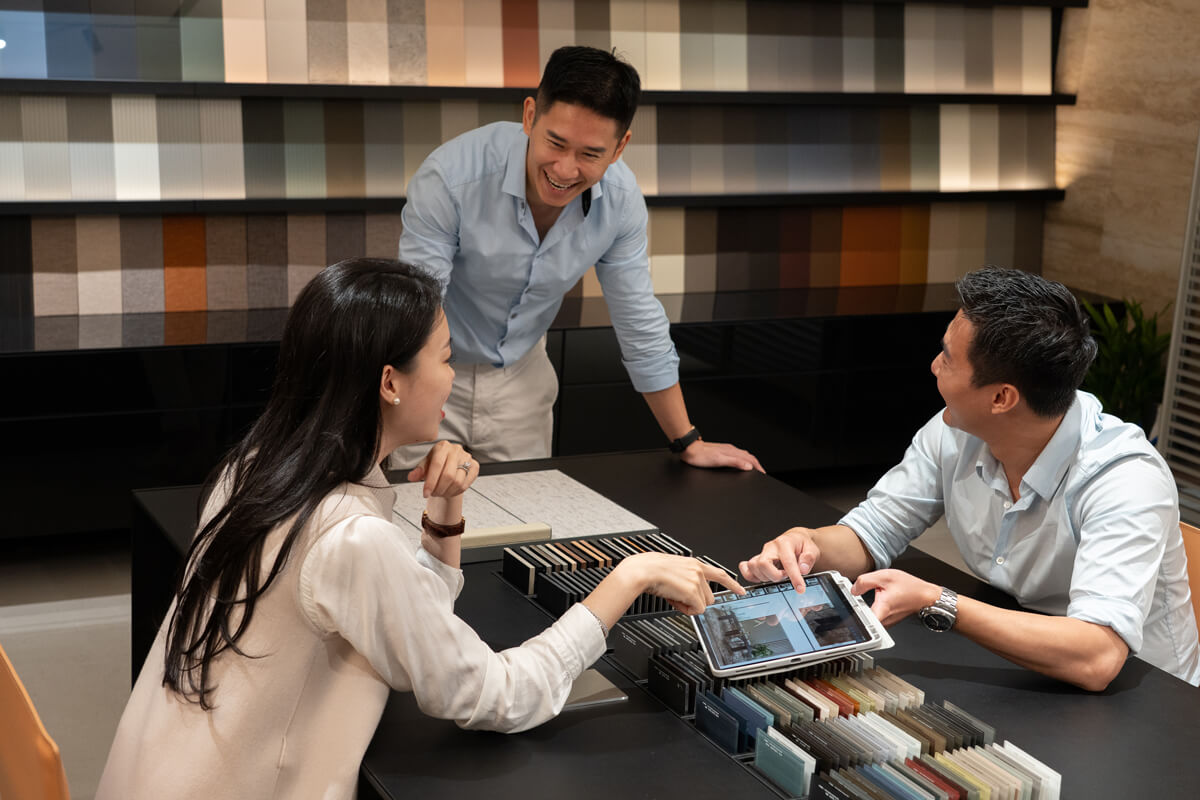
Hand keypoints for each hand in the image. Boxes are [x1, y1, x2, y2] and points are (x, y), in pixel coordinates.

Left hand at [407, 440, 477, 498]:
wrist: (451, 463)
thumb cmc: (437, 463)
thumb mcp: (426, 465)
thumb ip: (418, 471)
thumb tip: (411, 477)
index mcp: (442, 446)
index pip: (437, 465)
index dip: (431, 482)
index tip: (425, 493)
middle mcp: (456, 450)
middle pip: (448, 475)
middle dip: (439, 489)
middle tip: (433, 494)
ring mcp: (467, 457)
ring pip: (457, 482)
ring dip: (447, 492)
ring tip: (440, 493)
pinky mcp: (475, 466)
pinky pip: (465, 485)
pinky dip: (455, 492)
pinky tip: (449, 492)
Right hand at [617, 552, 745, 614]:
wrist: (642, 571)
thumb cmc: (650, 570)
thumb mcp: (673, 571)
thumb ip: (685, 579)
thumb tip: (686, 594)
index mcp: (693, 564)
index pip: (719, 573)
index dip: (732, 584)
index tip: (741, 590)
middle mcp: (698, 570)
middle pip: (710, 597)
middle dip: (696, 601)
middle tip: (679, 597)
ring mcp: (696, 580)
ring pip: (703, 604)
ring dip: (689, 605)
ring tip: (673, 596)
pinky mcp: (692, 591)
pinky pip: (696, 610)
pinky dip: (685, 609)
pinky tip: (674, 601)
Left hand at [680, 440, 764, 472]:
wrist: (689, 449)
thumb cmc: (700, 456)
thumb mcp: (718, 461)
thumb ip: (734, 462)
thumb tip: (748, 466)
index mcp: (732, 451)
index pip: (750, 459)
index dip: (758, 467)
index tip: (763, 473)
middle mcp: (730, 449)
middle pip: (748, 456)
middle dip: (756, 464)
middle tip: (761, 471)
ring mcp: (726, 449)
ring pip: (743, 455)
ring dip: (750, 461)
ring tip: (754, 467)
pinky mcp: (721, 451)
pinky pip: (736, 455)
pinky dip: (742, 459)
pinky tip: (739, 462)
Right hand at [739, 527, 820, 590]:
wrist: (795, 540)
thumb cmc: (802, 545)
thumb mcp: (812, 549)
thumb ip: (808, 558)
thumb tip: (802, 569)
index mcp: (784, 542)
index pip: (787, 561)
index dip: (794, 576)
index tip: (800, 588)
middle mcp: (770, 547)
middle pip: (763, 563)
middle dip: (775, 576)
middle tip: (785, 577)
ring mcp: (762, 553)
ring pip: (754, 567)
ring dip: (766, 577)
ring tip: (777, 576)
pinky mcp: (757, 560)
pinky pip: (747, 568)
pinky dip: (750, 576)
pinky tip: (761, 579)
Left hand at [852, 569, 940, 626]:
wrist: (925, 596)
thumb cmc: (910, 587)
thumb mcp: (885, 576)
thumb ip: (865, 581)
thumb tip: (853, 589)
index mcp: (882, 609)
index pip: (863, 622)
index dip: (851, 616)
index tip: (846, 608)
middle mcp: (884, 620)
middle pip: (862, 621)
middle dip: (854, 610)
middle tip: (851, 600)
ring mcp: (886, 623)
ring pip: (868, 620)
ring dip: (862, 611)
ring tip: (859, 600)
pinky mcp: (888, 622)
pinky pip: (874, 618)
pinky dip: (869, 611)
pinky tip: (870, 602)